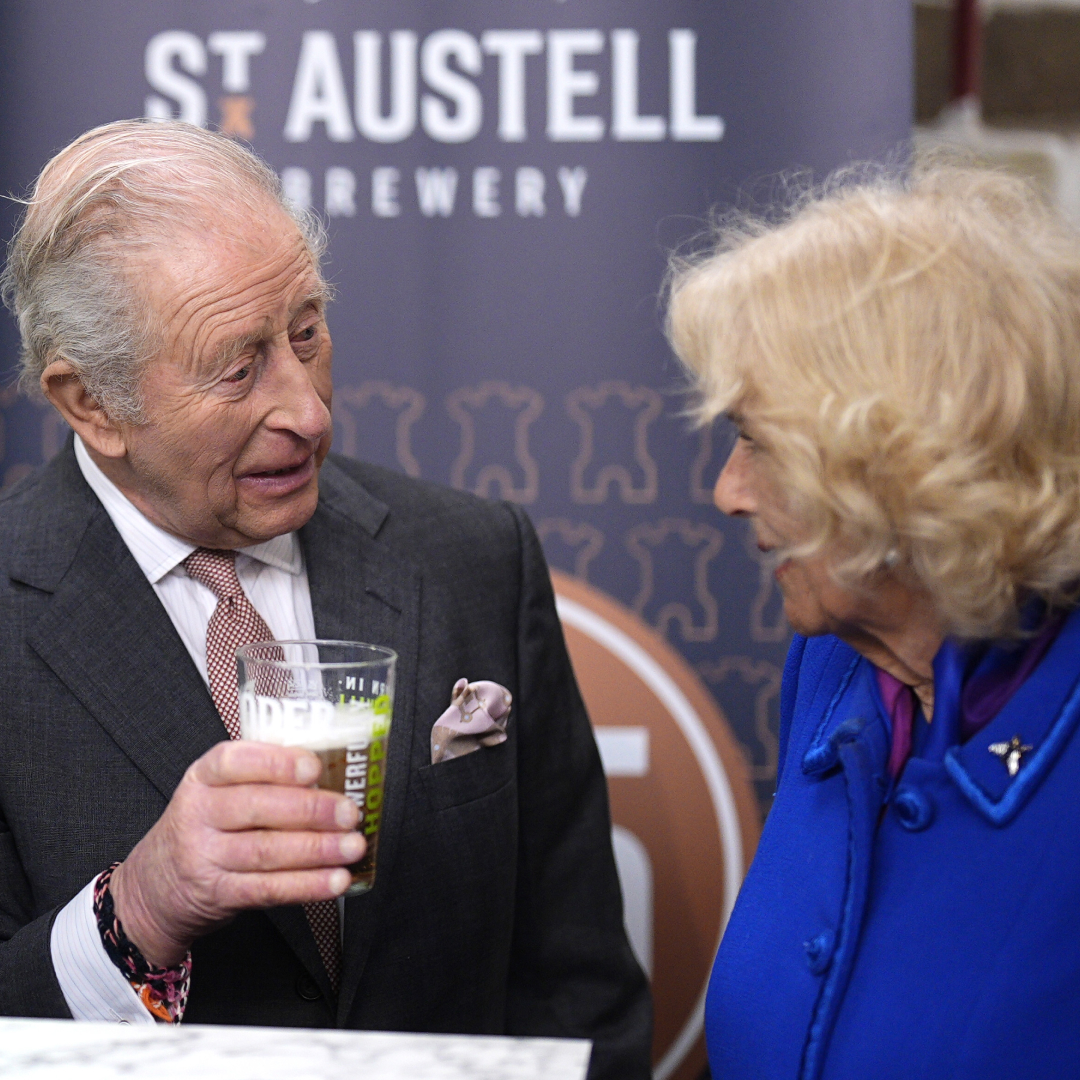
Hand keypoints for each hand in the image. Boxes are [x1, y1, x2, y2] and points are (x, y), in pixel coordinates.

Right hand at [110, 741, 362, 966]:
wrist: (154, 886)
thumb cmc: (206, 826)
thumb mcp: (218, 791)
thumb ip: (263, 777)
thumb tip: (332, 769)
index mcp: (203, 777)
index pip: (234, 761)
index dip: (276, 763)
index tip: (313, 767)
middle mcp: (198, 814)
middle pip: (257, 808)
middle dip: (311, 810)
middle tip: (349, 812)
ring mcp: (204, 857)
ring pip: (266, 851)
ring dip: (318, 850)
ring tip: (353, 846)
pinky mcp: (217, 894)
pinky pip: (267, 889)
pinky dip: (307, 886)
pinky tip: (336, 880)